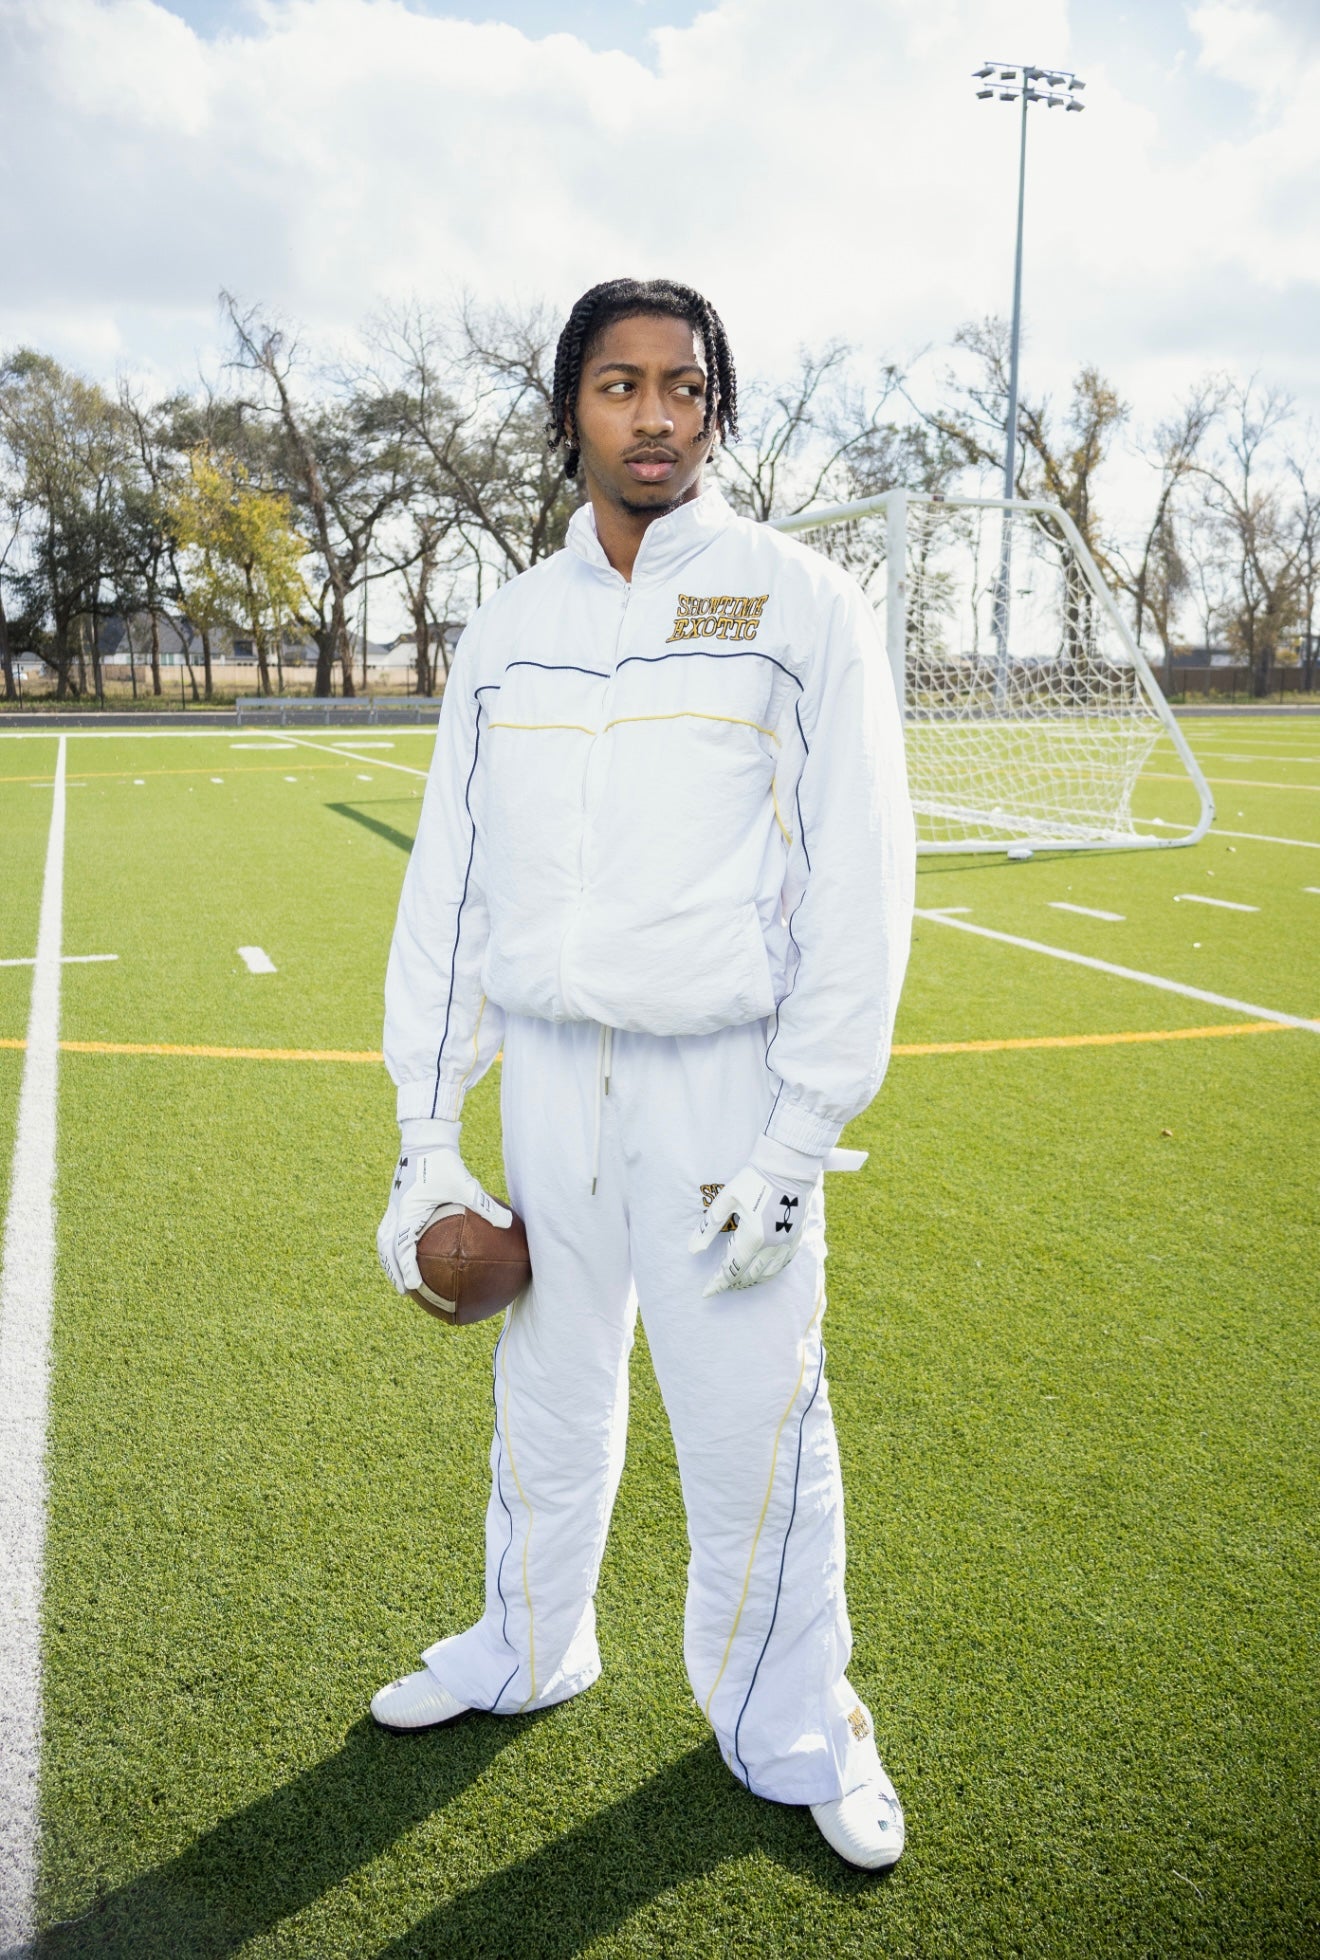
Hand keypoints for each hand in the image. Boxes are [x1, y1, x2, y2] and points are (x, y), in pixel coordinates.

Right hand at [377, 1118, 511, 1294]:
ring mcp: (394, 1206)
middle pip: (387, 1249)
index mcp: (408, 1210)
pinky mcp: (397, 1201)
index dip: (406, 1267)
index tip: (414, 1285)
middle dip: (394, 1271)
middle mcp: (396, 1211)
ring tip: (400, 1276)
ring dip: (390, 1259)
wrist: (425, 1138)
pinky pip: (390, 1228)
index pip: (402, 1246)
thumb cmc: (443, 1160)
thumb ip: (484, 1205)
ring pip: (384, 1239)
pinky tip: (407, 1249)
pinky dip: (393, 1244)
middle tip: (405, 1292)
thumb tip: (508, 1223)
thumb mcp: (466, 1184)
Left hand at [688, 1138, 821, 1296]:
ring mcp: (786, 1243)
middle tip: (721, 1285)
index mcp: (753, 1236)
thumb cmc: (753, 1180)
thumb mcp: (726, 1200)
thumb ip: (708, 1226)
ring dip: (751, 1280)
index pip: (731, 1269)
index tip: (706, 1292)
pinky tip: (761, 1271)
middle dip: (733, 1283)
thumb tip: (692, 1249)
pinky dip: (769, 1273)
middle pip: (749, 1275)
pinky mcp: (796, 1238)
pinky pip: (782, 1265)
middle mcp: (772, 1245)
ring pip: (767, 1274)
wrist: (788, 1167)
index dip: (718, 1283)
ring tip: (738, 1281)